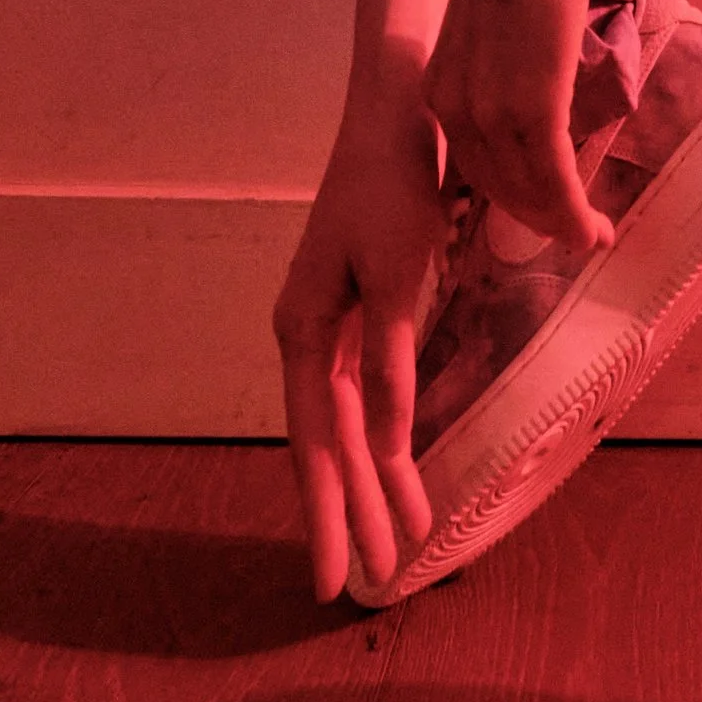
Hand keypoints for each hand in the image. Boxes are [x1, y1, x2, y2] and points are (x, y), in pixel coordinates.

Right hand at [273, 83, 452, 602]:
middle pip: (327, 447)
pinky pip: (363, 399)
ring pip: (347, 428)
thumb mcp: (395, 279)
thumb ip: (391, 367)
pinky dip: (383, 439)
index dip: (327, 516)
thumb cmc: (391, 190)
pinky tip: (398, 472)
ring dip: (372, 485)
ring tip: (399, 545)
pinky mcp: (355, 316)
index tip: (334, 579)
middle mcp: (305, 339)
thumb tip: (385, 446)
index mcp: (302, 333)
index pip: (316, 447)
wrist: (391, 119)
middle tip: (366, 583)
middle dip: (350, 516)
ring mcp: (327, 329)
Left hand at [427, 0, 612, 259]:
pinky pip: (554, 178)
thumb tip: (528, 88)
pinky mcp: (533, 108)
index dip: (512, 197)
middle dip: (538, 220)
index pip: (475, 166)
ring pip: (528, 191)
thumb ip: (498, 73)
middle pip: (499, 189)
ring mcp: (492, 113)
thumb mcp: (490, 33)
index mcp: (441, 94)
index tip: (543, 211)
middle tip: (577, 234)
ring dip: (562, 223)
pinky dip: (573, 211)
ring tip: (593, 235)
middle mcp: (455, 112)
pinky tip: (593, 227)